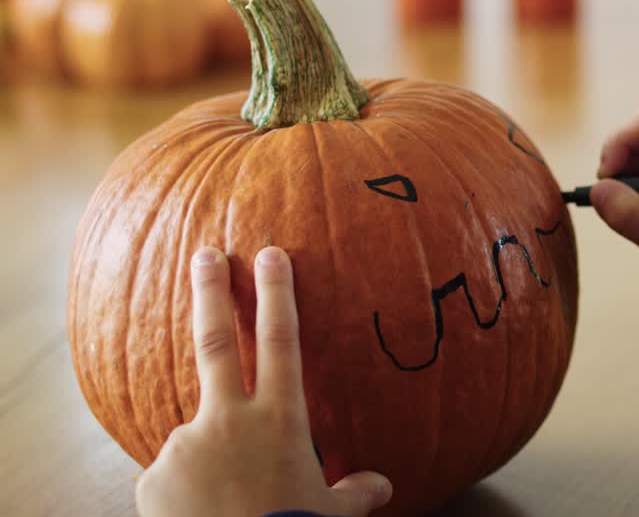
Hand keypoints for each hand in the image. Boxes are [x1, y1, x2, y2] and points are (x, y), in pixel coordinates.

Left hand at [135, 247, 391, 516]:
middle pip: (216, 340)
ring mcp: (184, 445)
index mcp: (280, 420)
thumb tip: (382, 487)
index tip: (269, 254)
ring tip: (220, 502)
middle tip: (204, 254)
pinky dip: (182, 494)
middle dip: (211, 291)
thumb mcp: (331, 515)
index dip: (276, 294)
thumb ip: (352, 494)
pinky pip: (169, 479)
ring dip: (206, 461)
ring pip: (195, 438)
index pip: (281, 342)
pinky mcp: (151, 477)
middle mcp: (228, 420)